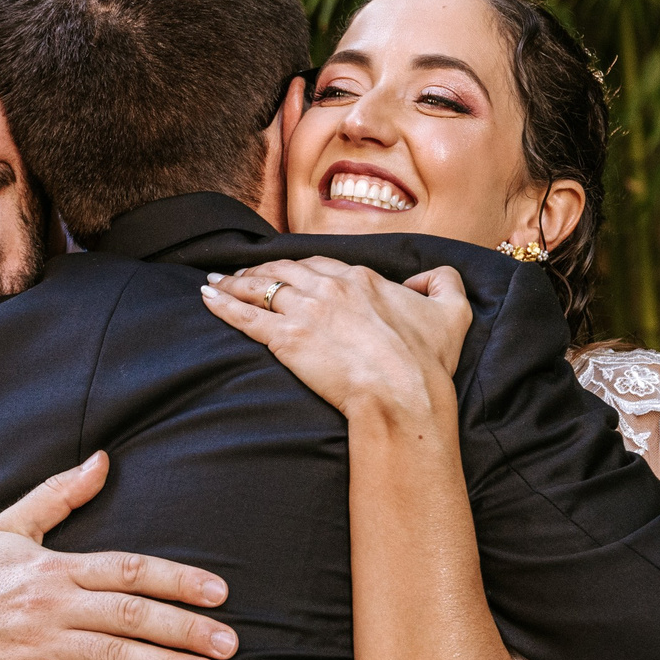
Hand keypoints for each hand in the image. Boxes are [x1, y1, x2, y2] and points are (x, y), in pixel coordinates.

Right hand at [0, 451, 237, 659]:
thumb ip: (59, 495)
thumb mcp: (8, 529)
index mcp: (54, 568)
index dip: (177, 580)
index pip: (128, 570)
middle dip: (186, 629)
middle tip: (229, 643)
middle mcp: (52, 606)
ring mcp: (41, 647)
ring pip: (114, 655)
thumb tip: (102, 460)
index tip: (218, 593)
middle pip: (131, 614)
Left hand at [200, 256, 471, 420]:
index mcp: (363, 279)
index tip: (285, 270)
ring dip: (236, 282)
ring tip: (216, 282)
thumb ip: (444, 282)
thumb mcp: (453, 312)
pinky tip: (207, 297)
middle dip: (260, 270)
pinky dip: (223, 303)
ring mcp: (307, 312)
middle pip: (285, 271)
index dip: (298, 266)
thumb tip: (428, 276)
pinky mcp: (287, 340)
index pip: (321, 264)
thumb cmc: (428, 362)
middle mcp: (330, 288)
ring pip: (261, 288)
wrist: (403, 395)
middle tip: (242, 273)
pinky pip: (246, 315)